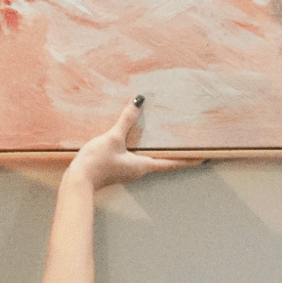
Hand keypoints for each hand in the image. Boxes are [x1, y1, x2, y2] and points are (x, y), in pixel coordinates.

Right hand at [68, 98, 202, 189]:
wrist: (77, 181)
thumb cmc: (97, 163)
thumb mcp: (113, 138)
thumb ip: (126, 120)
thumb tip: (139, 101)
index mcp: (143, 166)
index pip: (173, 163)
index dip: (189, 160)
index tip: (205, 157)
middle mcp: (139, 171)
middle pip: (162, 161)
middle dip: (175, 153)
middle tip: (188, 144)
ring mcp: (127, 171)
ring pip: (148, 159)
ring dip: (157, 150)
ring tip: (166, 139)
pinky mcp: (117, 169)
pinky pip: (134, 157)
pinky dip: (141, 149)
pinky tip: (137, 140)